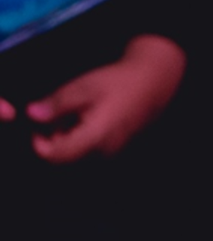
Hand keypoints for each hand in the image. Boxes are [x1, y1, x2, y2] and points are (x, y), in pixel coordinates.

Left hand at [15, 34, 184, 163]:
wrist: (152, 85)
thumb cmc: (118, 84)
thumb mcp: (82, 88)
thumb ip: (56, 104)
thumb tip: (32, 114)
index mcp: (95, 137)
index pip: (56, 156)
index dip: (40, 143)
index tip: (39, 124)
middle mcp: (104, 152)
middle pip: (64, 157)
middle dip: (55, 137)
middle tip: (61, 112)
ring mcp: (111, 154)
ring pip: (76, 154)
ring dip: (68, 137)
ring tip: (77, 112)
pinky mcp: (114, 151)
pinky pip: (89, 151)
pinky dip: (80, 137)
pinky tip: (88, 118)